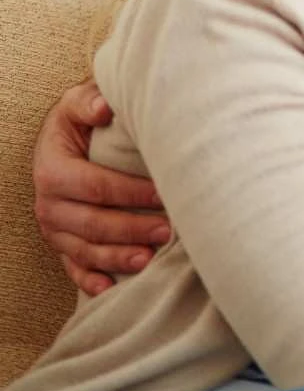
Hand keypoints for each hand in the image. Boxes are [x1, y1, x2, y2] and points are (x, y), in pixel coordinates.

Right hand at [32, 81, 167, 295]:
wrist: (63, 139)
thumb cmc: (80, 120)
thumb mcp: (77, 103)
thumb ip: (88, 102)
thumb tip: (104, 107)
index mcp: (53, 169)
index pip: (95, 186)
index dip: (129, 192)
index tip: (164, 194)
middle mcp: (49, 203)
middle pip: (92, 223)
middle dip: (130, 229)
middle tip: (167, 232)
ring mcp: (54, 227)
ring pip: (84, 249)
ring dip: (116, 258)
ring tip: (148, 260)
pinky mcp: (61, 243)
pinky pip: (72, 267)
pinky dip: (89, 280)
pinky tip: (110, 289)